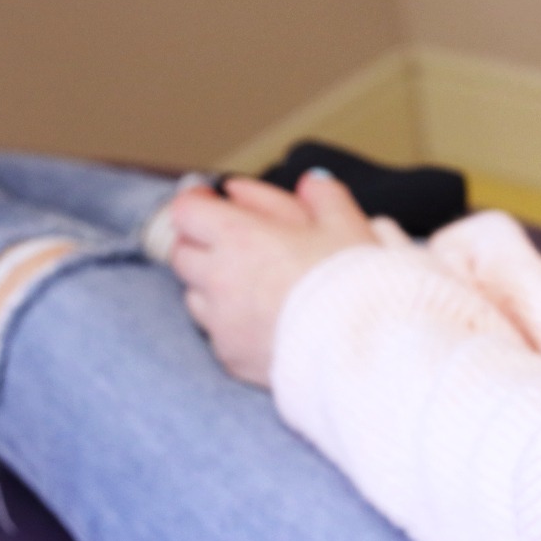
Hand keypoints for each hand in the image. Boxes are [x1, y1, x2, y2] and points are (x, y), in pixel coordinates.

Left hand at [167, 171, 376, 385]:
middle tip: (230, 238)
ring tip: (250, 280)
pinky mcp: (230, 356)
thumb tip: (310, 183)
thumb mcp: (346, 223)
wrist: (358, 350)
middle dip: (200, 241)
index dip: (196, 202)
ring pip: (194, 294)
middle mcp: (219, 279)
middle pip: (182, 253)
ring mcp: (220, 322)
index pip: (186, 212)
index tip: (210, 199)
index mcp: (240, 237)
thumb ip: (323, 195)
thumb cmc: (351, 282)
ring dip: (211, 283)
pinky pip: (216, 332)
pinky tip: (260, 316)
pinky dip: (229, 321)